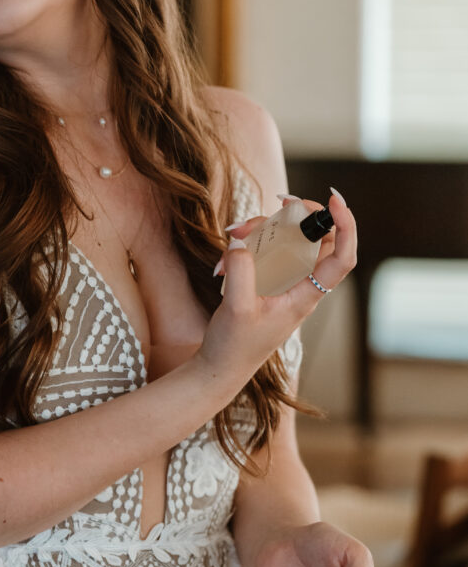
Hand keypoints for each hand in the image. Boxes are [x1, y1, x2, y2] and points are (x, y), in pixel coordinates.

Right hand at [196, 190, 356, 398]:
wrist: (220, 367)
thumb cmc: (235, 347)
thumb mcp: (238, 308)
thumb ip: (242, 269)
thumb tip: (241, 241)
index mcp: (305, 296)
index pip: (341, 258)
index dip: (346, 226)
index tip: (334, 199)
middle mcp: (300, 285)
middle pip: (315, 238)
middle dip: (297, 215)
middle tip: (277, 202)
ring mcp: (284, 281)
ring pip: (288, 239)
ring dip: (264, 228)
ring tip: (235, 234)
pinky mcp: (267, 280)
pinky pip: (266, 250)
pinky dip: (248, 243)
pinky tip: (225, 257)